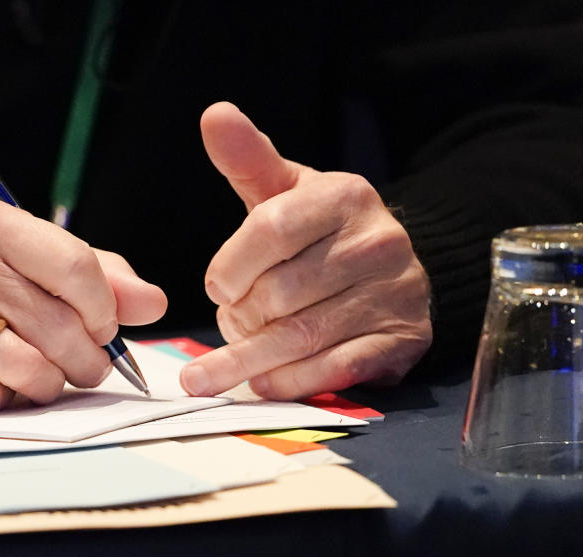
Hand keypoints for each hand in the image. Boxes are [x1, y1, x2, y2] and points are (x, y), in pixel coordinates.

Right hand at [0, 199, 166, 412]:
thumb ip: (94, 273)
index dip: (106, 310)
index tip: (104, 325)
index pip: (79, 270)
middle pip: (63, 329)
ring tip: (42, 373)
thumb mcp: (19, 256)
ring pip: (34, 371)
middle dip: (89, 358)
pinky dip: (3, 400)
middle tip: (84, 361)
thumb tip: (153, 303)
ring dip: (51, 384)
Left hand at [180, 102, 431, 399]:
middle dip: (241, 315)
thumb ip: (248, 159)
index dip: (229, 267)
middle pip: (281, 291)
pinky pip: (335, 369)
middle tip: (231, 320)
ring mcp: (395, 293)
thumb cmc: (320, 230)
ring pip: (302, 335)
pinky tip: (261, 384)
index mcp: (345, 195)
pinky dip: (290, 382)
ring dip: (251, 357)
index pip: (270, 229)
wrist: (386, 267)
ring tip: (216, 370)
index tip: (216, 288)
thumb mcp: (286, 189)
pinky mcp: (401, 339)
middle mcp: (379, 241)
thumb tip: (214, 114)